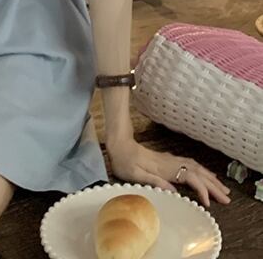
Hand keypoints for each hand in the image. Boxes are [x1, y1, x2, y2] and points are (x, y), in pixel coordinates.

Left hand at [106, 138, 230, 206]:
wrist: (119, 145)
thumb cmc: (125, 162)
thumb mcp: (136, 175)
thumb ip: (154, 182)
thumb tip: (173, 191)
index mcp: (164, 168)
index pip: (190, 178)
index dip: (201, 190)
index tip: (209, 203)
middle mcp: (171, 162)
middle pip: (198, 173)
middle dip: (213, 185)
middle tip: (227, 198)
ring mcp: (171, 160)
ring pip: (196, 168)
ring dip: (211, 178)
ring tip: (222, 188)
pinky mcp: (169, 160)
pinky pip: (191, 165)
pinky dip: (202, 171)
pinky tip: (206, 175)